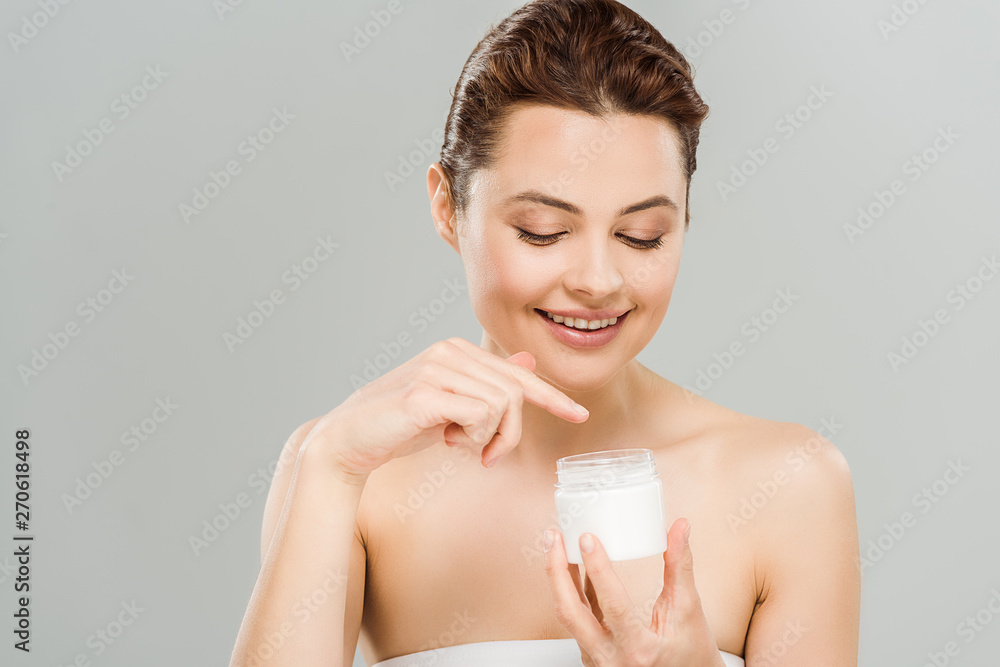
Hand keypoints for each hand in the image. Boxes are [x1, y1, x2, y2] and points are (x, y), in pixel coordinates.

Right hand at [307, 337, 588, 476]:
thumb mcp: (451, 407)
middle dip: (510, 434)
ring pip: (502, 404)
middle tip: (486, 457)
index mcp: (456, 351)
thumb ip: (485, 385)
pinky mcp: (424, 393)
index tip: (578, 414)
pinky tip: (449, 443)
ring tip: (460, 447)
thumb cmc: (399, 426)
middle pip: (516, 391)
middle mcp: (448, 352)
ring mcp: (435, 369)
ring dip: (490, 439)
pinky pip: (480, 415)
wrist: (349, 442)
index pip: (517, 374)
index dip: (552, 396)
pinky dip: (474, 438)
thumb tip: (527, 362)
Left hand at [544, 518, 725, 666]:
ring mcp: (596, 658)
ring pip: (567, 615)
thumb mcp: (689, 611)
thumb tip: (680, 529)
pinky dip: (572, 590)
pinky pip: (576, 618)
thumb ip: (680, 567)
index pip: (612, 605)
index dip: (597, 569)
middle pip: (569, 612)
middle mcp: (610, 658)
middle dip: (556, 570)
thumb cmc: (691, 656)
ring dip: (558, 577)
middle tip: (555, 536)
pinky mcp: (591, 652)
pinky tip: (571, 565)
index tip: (588, 538)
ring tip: (556, 544)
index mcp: (639, 649)